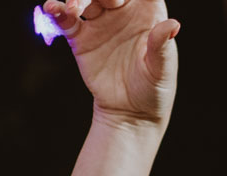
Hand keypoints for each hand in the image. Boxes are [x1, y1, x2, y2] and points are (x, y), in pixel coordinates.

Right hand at [41, 0, 179, 127]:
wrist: (130, 112)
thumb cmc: (153, 89)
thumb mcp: (161, 69)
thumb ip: (162, 46)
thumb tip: (173, 25)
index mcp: (148, 16)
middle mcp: (123, 14)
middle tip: (89, 0)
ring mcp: (100, 23)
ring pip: (87, 0)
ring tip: (72, 7)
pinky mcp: (81, 37)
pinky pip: (66, 19)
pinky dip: (57, 11)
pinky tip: (53, 8)